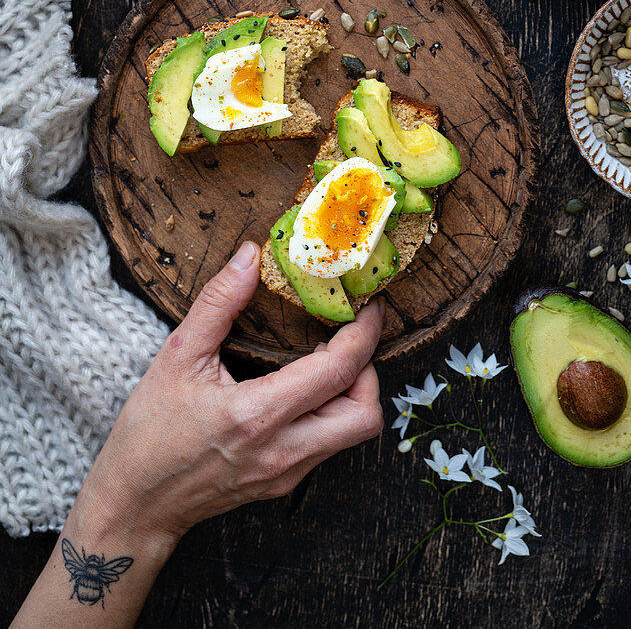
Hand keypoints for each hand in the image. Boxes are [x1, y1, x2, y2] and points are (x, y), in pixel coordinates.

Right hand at [79, 241, 384, 547]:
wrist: (135, 503)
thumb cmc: (149, 431)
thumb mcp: (178, 354)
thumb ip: (219, 301)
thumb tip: (250, 254)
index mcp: (256, 415)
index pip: (337, 371)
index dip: (363, 334)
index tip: (368, 307)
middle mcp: (281, 449)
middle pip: (366, 414)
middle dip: (369, 369)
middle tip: (350, 338)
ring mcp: (286, 472)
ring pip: (354, 434)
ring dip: (354, 392)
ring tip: (328, 360)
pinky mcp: (284, 484)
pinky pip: (329, 445)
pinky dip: (333, 411)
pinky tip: (306, 388)